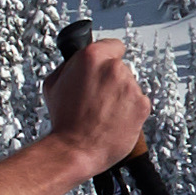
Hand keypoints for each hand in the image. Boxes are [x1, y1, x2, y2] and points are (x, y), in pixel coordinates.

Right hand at [43, 32, 150, 173]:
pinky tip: (114, 120)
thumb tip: (79, 61)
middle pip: (120, 68)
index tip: (105, 67)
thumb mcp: (53, 83)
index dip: (108, 56)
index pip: (113, 45)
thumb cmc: (63, 120)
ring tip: (104, 113)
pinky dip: (130, 111)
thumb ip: (70, 66)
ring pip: (130, 87)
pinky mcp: (142, 105)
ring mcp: (130, 87)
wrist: (75, 149)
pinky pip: (138, 103)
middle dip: (111, 81)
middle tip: (97, 98)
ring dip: (121, 97)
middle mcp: (113, 68)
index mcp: (91, 57)